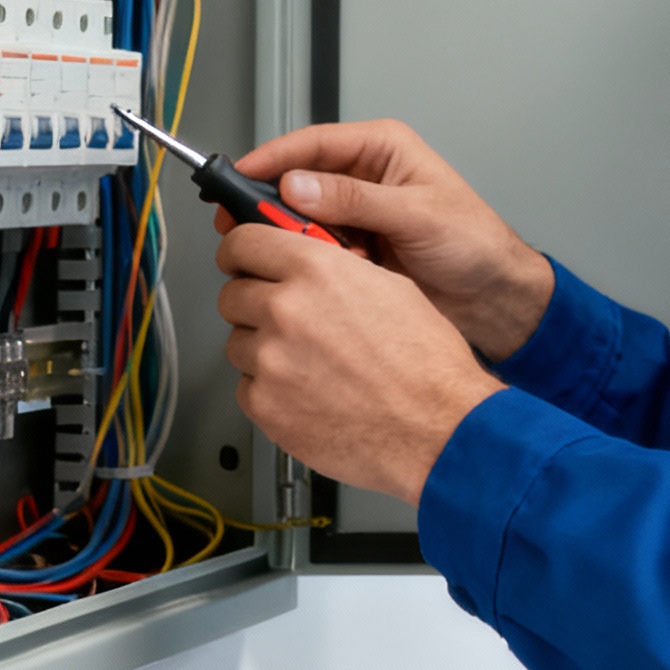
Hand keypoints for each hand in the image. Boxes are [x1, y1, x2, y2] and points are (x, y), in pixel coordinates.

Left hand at [217, 222, 505, 504]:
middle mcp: (286, 311)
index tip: (241, 261)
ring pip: (238, 344)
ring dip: (262, 349)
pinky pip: (247, 389)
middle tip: (283, 318)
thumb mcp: (391, 287)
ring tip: (307, 363)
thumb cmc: (426, 363)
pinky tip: (307, 393)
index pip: (242, 242)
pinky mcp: (266, 407)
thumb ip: (334, 270)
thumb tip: (306, 267)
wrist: (437, 427)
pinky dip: (270, 392)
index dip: (240, 252)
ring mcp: (271, 362)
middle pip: (231, 295)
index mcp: (316, 271)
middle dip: (253, 303)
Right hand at [226, 119, 554, 361]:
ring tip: (276, 253)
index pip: (313, 143)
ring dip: (288, 236)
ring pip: (300, 218)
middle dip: (269, 203)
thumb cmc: (475, 243)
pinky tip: (306, 274)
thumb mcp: (419, 215)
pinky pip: (314, 250)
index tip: (238, 177)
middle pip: (297, 179)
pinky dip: (305, 261)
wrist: (495, 296)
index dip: (272, 158)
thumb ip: (358, 200)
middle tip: (240, 225)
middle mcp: (365, 177)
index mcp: (383, 150)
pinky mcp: (353, 249)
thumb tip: (299, 187)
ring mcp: (357, 215)